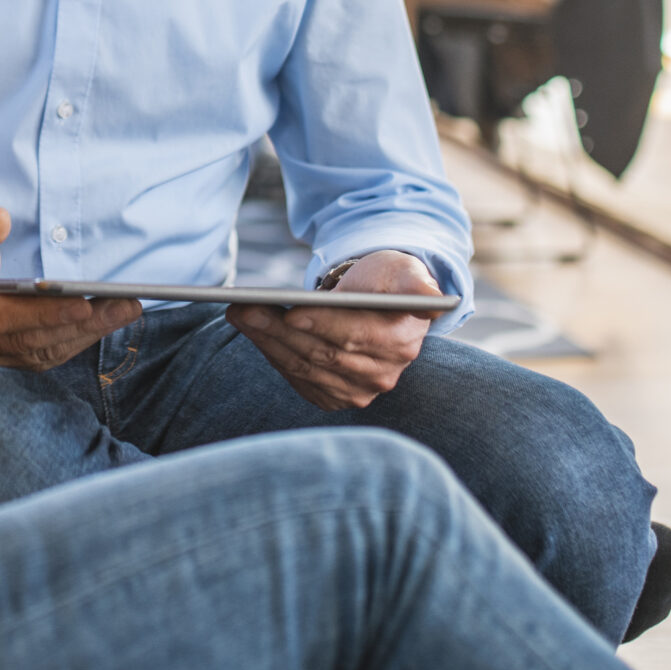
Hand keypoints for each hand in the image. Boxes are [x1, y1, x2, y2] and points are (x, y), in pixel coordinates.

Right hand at [0, 206, 139, 368]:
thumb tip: (1, 217)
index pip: (1, 317)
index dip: (44, 314)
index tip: (85, 303)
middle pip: (28, 339)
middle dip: (81, 324)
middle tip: (125, 306)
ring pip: (38, 354)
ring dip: (84, 336)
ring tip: (122, 313)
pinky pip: (37, 360)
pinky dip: (70, 344)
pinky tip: (98, 327)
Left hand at [226, 250, 446, 411]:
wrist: (380, 303)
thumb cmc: (388, 281)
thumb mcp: (406, 272)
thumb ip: (417, 286)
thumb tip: (431, 298)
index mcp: (401, 343)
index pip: (355, 336)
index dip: (322, 326)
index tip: (290, 312)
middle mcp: (381, 375)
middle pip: (322, 354)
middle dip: (278, 331)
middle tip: (242, 307)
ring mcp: (357, 391)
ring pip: (304, 367)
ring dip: (266, 341)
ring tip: (238, 313)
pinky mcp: (334, 397)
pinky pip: (297, 377)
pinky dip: (273, 354)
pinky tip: (253, 331)